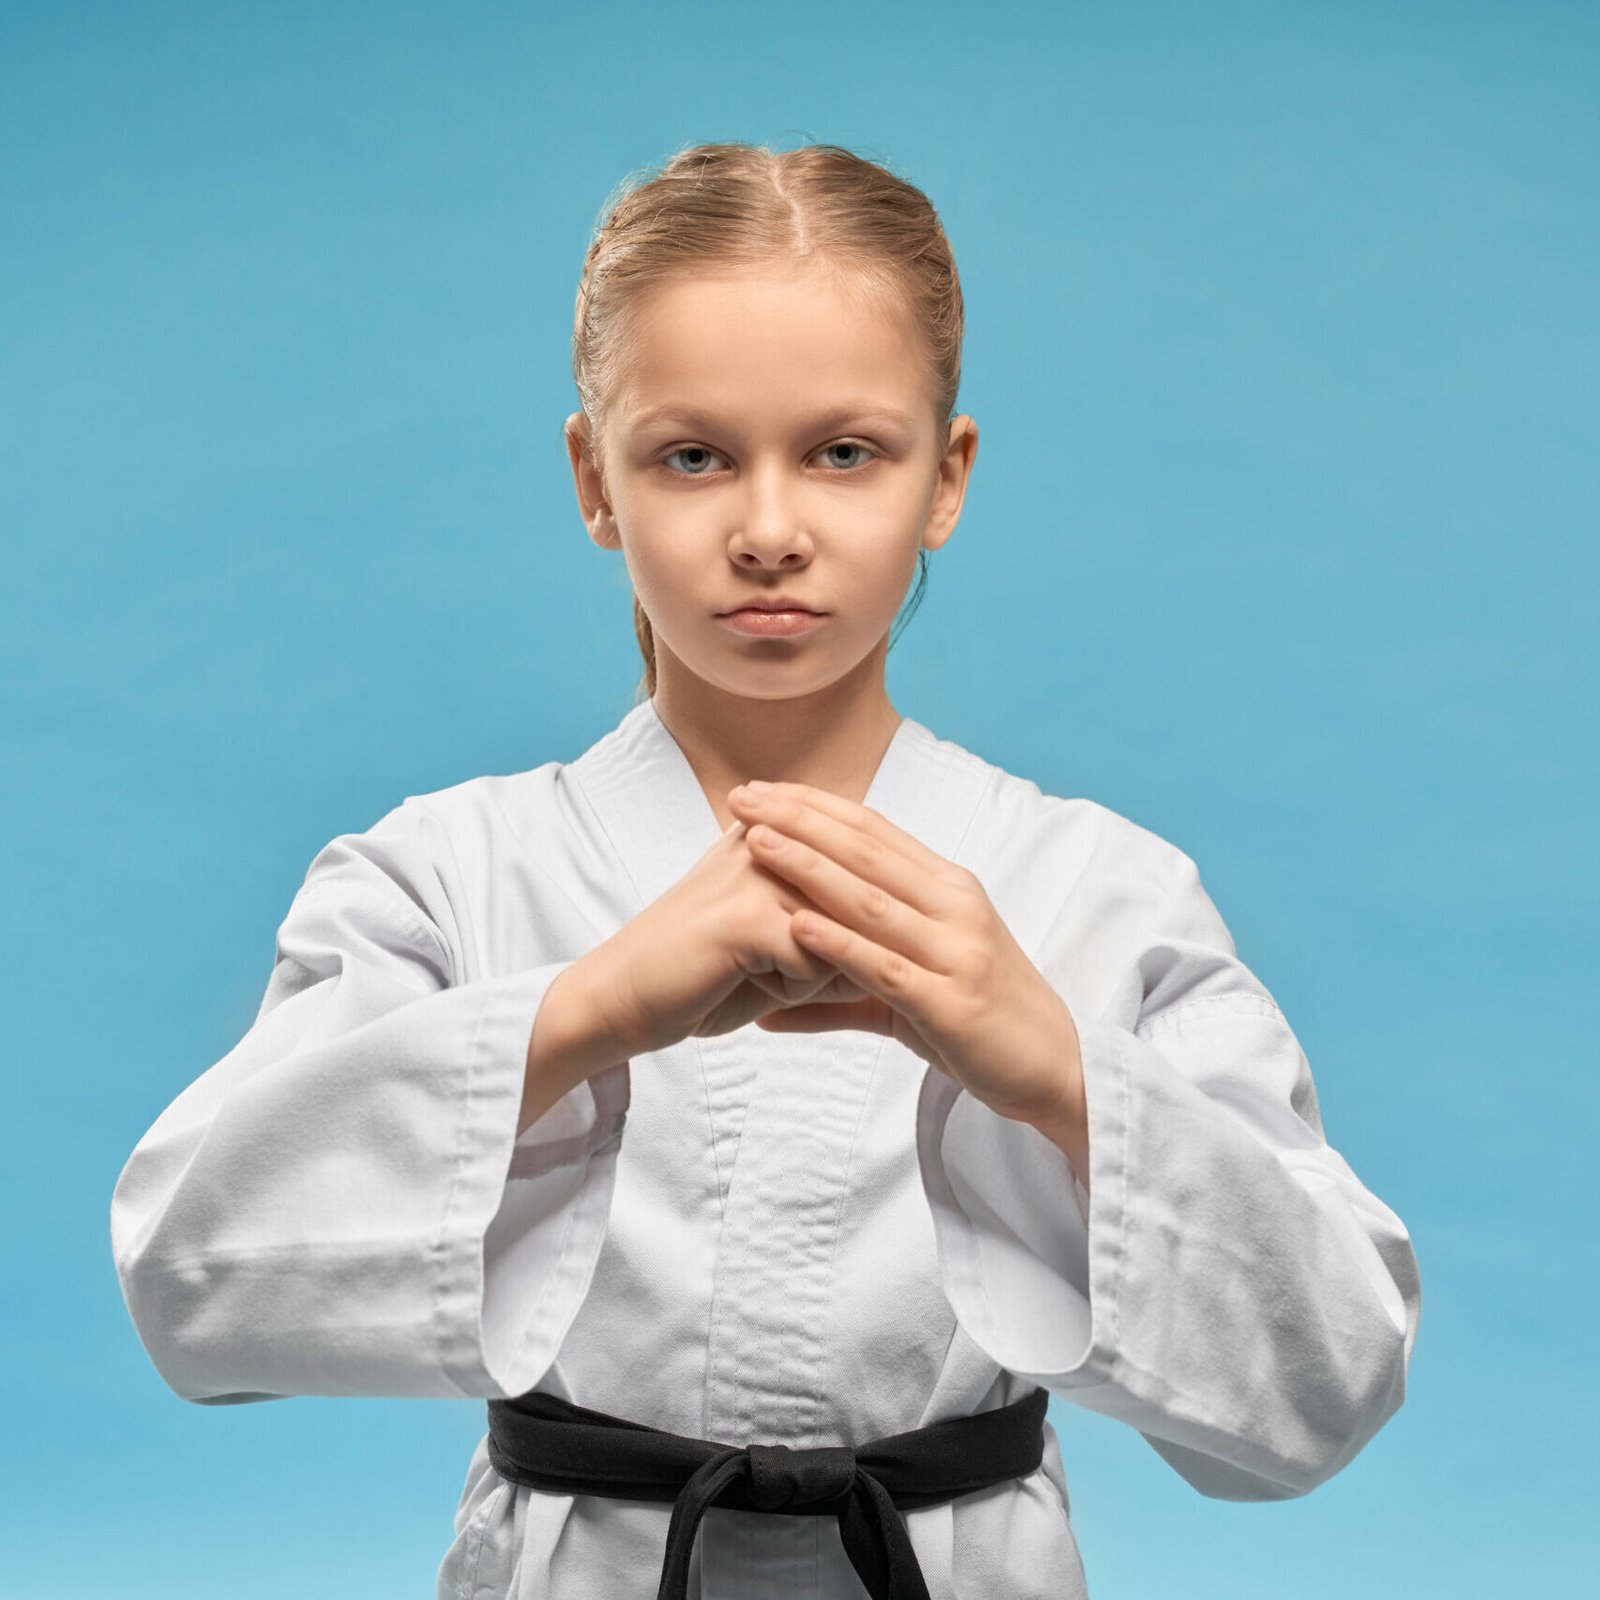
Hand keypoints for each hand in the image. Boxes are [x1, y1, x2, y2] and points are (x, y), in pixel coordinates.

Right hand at [581, 815, 868, 1057]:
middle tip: (770, 964)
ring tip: (755, 969)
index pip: (864, 869)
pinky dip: (791, 988)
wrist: (622, 996)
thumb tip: (901, 933)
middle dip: (837, 952)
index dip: (852, 924)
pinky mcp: (747, 914)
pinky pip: (816, 961)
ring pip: (844, 933)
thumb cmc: (705, 973)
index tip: (790, 940)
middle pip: (861, 902)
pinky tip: (741, 979)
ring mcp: (758, 871)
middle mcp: (771, 837)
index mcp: (778, 831)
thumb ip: (837, 922)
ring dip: (813, 971)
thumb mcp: (780, 937)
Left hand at [727, 781, 1086, 1139]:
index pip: (873, 831)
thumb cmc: (977, 1023)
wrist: (1054, 1069)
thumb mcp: (909, 993)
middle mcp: (955, 908)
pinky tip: (796, 927)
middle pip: (867, 853)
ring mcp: (956, 952)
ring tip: (756, 843)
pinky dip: (839, 946)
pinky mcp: (952, 1002)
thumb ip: (839, 990)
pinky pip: (886, 968)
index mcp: (948, 889)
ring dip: (809, 868)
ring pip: (872, 902)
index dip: (815, 806)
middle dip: (799, 821)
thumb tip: (766, 1009)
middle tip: (742, 797)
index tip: (761, 788)